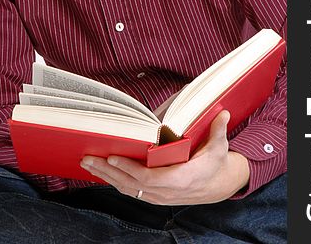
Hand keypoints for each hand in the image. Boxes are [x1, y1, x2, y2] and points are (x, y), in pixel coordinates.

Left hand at [80, 110, 249, 204]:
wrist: (218, 185)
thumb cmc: (215, 162)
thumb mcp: (220, 147)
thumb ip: (219, 131)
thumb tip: (223, 113)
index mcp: (181, 179)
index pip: (149, 178)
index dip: (129, 169)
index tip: (111, 157)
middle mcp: (167, 192)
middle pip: (131, 184)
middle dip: (107, 171)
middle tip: (87, 158)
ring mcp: (159, 197)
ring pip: (127, 189)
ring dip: (105, 176)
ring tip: (87, 163)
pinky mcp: (154, 196)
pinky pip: (130, 190)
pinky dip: (114, 180)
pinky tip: (100, 171)